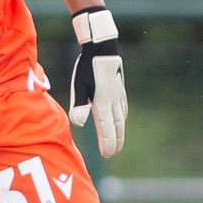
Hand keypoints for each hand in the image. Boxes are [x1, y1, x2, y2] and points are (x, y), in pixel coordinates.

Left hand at [67, 6, 126, 155]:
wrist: (102, 48)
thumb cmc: (87, 67)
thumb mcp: (79, 85)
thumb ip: (80, 105)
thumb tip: (79, 123)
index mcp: (102, 103)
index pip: (106, 128)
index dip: (107, 143)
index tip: (107, 154)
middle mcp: (113, 102)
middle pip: (116, 126)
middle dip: (115, 141)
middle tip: (112, 153)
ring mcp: (118, 95)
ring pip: (121, 118)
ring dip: (120, 132)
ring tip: (118, 142)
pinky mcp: (120, 88)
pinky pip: (123, 108)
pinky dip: (122, 118)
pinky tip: (122, 119)